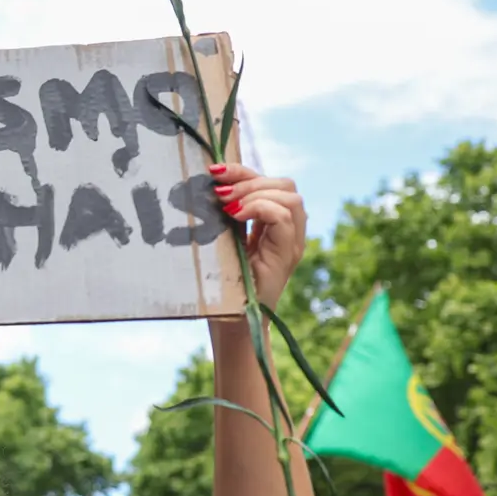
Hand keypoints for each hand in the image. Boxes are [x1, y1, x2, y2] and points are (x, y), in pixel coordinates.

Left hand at [212, 163, 305, 309]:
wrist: (233, 324)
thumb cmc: (223, 285)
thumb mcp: (223, 241)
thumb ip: (225, 217)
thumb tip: (205, 185)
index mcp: (272, 224)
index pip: (270, 182)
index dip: (244, 171)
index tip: (214, 172)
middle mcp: (289, 231)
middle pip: (284, 184)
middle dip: (249, 179)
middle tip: (219, 191)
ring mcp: (291, 243)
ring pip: (289, 197)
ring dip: (254, 193)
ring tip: (226, 207)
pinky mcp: (287, 255)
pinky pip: (285, 218)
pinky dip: (260, 209)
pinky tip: (235, 217)